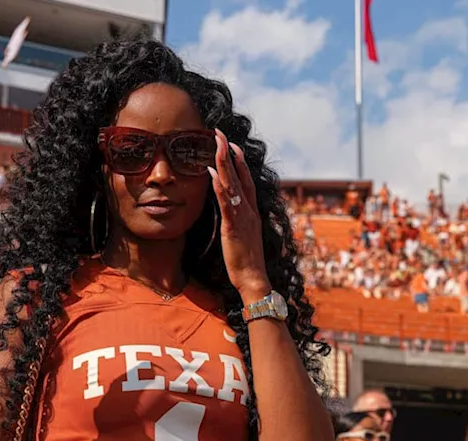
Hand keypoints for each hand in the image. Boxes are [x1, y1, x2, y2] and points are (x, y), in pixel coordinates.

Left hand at [208, 130, 269, 300]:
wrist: (255, 280)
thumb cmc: (248, 262)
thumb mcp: (244, 237)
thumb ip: (240, 222)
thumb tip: (233, 212)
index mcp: (252, 212)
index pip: (246, 181)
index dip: (239, 162)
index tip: (232, 145)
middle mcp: (249, 210)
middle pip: (240, 175)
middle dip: (230, 153)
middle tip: (221, 134)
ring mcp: (242, 217)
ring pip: (233, 184)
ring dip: (224, 162)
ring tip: (216, 143)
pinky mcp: (233, 227)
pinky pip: (226, 202)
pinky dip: (220, 185)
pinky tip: (212, 172)